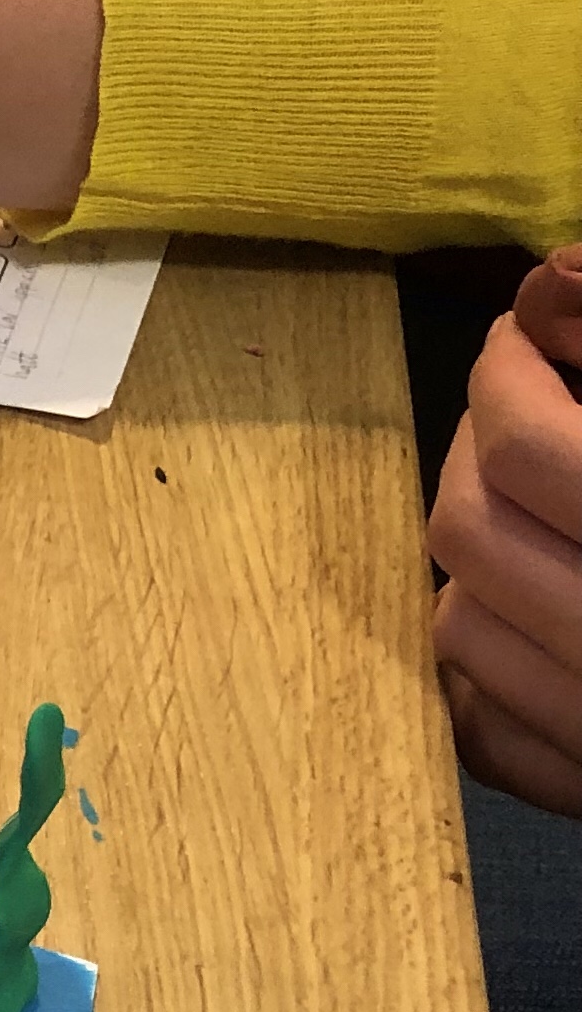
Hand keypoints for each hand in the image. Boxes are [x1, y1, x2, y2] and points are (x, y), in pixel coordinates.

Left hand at [429, 252, 581, 812]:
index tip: (530, 322)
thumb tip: (554, 283)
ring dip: (477, 545)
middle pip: (468, 526)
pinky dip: (489, 663)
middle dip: (478, 441)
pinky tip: (538, 607)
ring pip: (457, 621)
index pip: (530, 443)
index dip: (511, 364)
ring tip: (532, 492)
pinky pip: (486, 727)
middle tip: (520, 392)